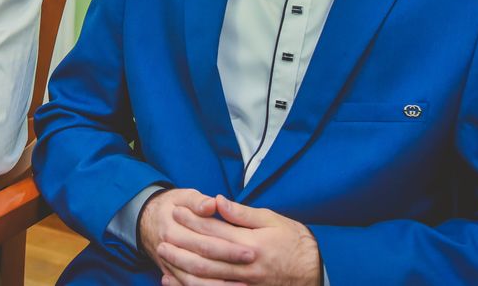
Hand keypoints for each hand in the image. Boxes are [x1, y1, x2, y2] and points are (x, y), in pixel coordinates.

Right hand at [139, 188, 253, 280]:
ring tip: (244, 285)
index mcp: (173, 227)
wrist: (146, 219)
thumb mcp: (183, 196)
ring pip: (193, 281)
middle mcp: (169, 248)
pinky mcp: (170, 273)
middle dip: (228, 268)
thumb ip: (198, 201)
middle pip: (200, 264)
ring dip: (218, 285)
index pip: (204, 241)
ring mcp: (168, 264)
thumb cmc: (171, 205)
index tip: (251, 249)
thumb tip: (213, 203)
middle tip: (252, 266)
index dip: (228, 247)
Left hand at [158, 195, 321, 285]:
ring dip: (182, 267)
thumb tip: (218, 201)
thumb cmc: (294, 241)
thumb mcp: (272, 220)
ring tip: (165, 256)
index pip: (214, 230)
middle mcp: (245, 265)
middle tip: (163, 235)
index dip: (192, 220)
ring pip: (206, 278)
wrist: (314, 272)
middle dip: (181, 244)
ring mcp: (245, 283)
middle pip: (205, 255)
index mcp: (251, 242)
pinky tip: (179, 281)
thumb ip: (242, 214)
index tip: (176, 211)